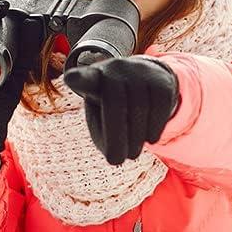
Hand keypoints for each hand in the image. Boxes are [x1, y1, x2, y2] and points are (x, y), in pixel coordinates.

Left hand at [63, 56, 178, 165]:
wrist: (145, 87)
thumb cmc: (114, 113)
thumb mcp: (102, 126)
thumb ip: (103, 141)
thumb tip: (116, 154)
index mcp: (92, 80)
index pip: (85, 78)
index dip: (78, 78)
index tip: (71, 78)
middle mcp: (115, 70)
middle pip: (115, 103)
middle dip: (116, 136)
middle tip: (117, 161)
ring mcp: (139, 71)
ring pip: (140, 106)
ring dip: (137, 138)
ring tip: (132, 154)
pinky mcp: (160, 79)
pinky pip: (160, 105)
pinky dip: (155, 127)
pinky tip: (150, 139)